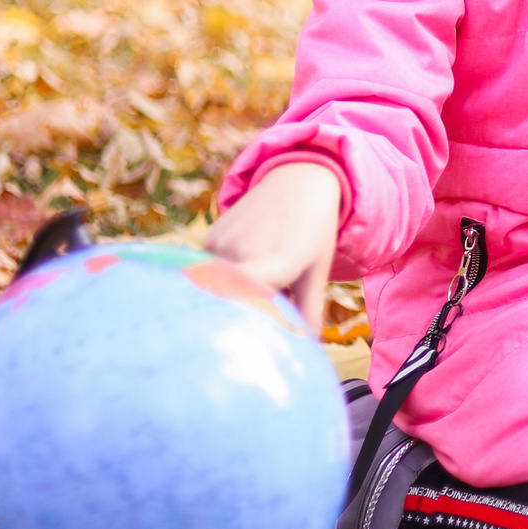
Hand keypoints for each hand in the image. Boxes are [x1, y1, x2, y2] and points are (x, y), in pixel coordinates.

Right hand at [204, 160, 342, 325]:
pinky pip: (210, 268)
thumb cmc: (315, 231)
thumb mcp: (317, 271)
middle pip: (232, 299)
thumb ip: (309, 310)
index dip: (244, 321)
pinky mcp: (211, 236)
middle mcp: (245, 251)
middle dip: (239, 314)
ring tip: (259, 283)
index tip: (241, 341)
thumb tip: (306, 348)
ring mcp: (223, 242)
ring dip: (233, 292)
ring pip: (220, 284)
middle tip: (247, 327)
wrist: (300, 180)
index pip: (250, 302)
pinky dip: (224, 275)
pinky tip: (245, 263)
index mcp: (278, 262)